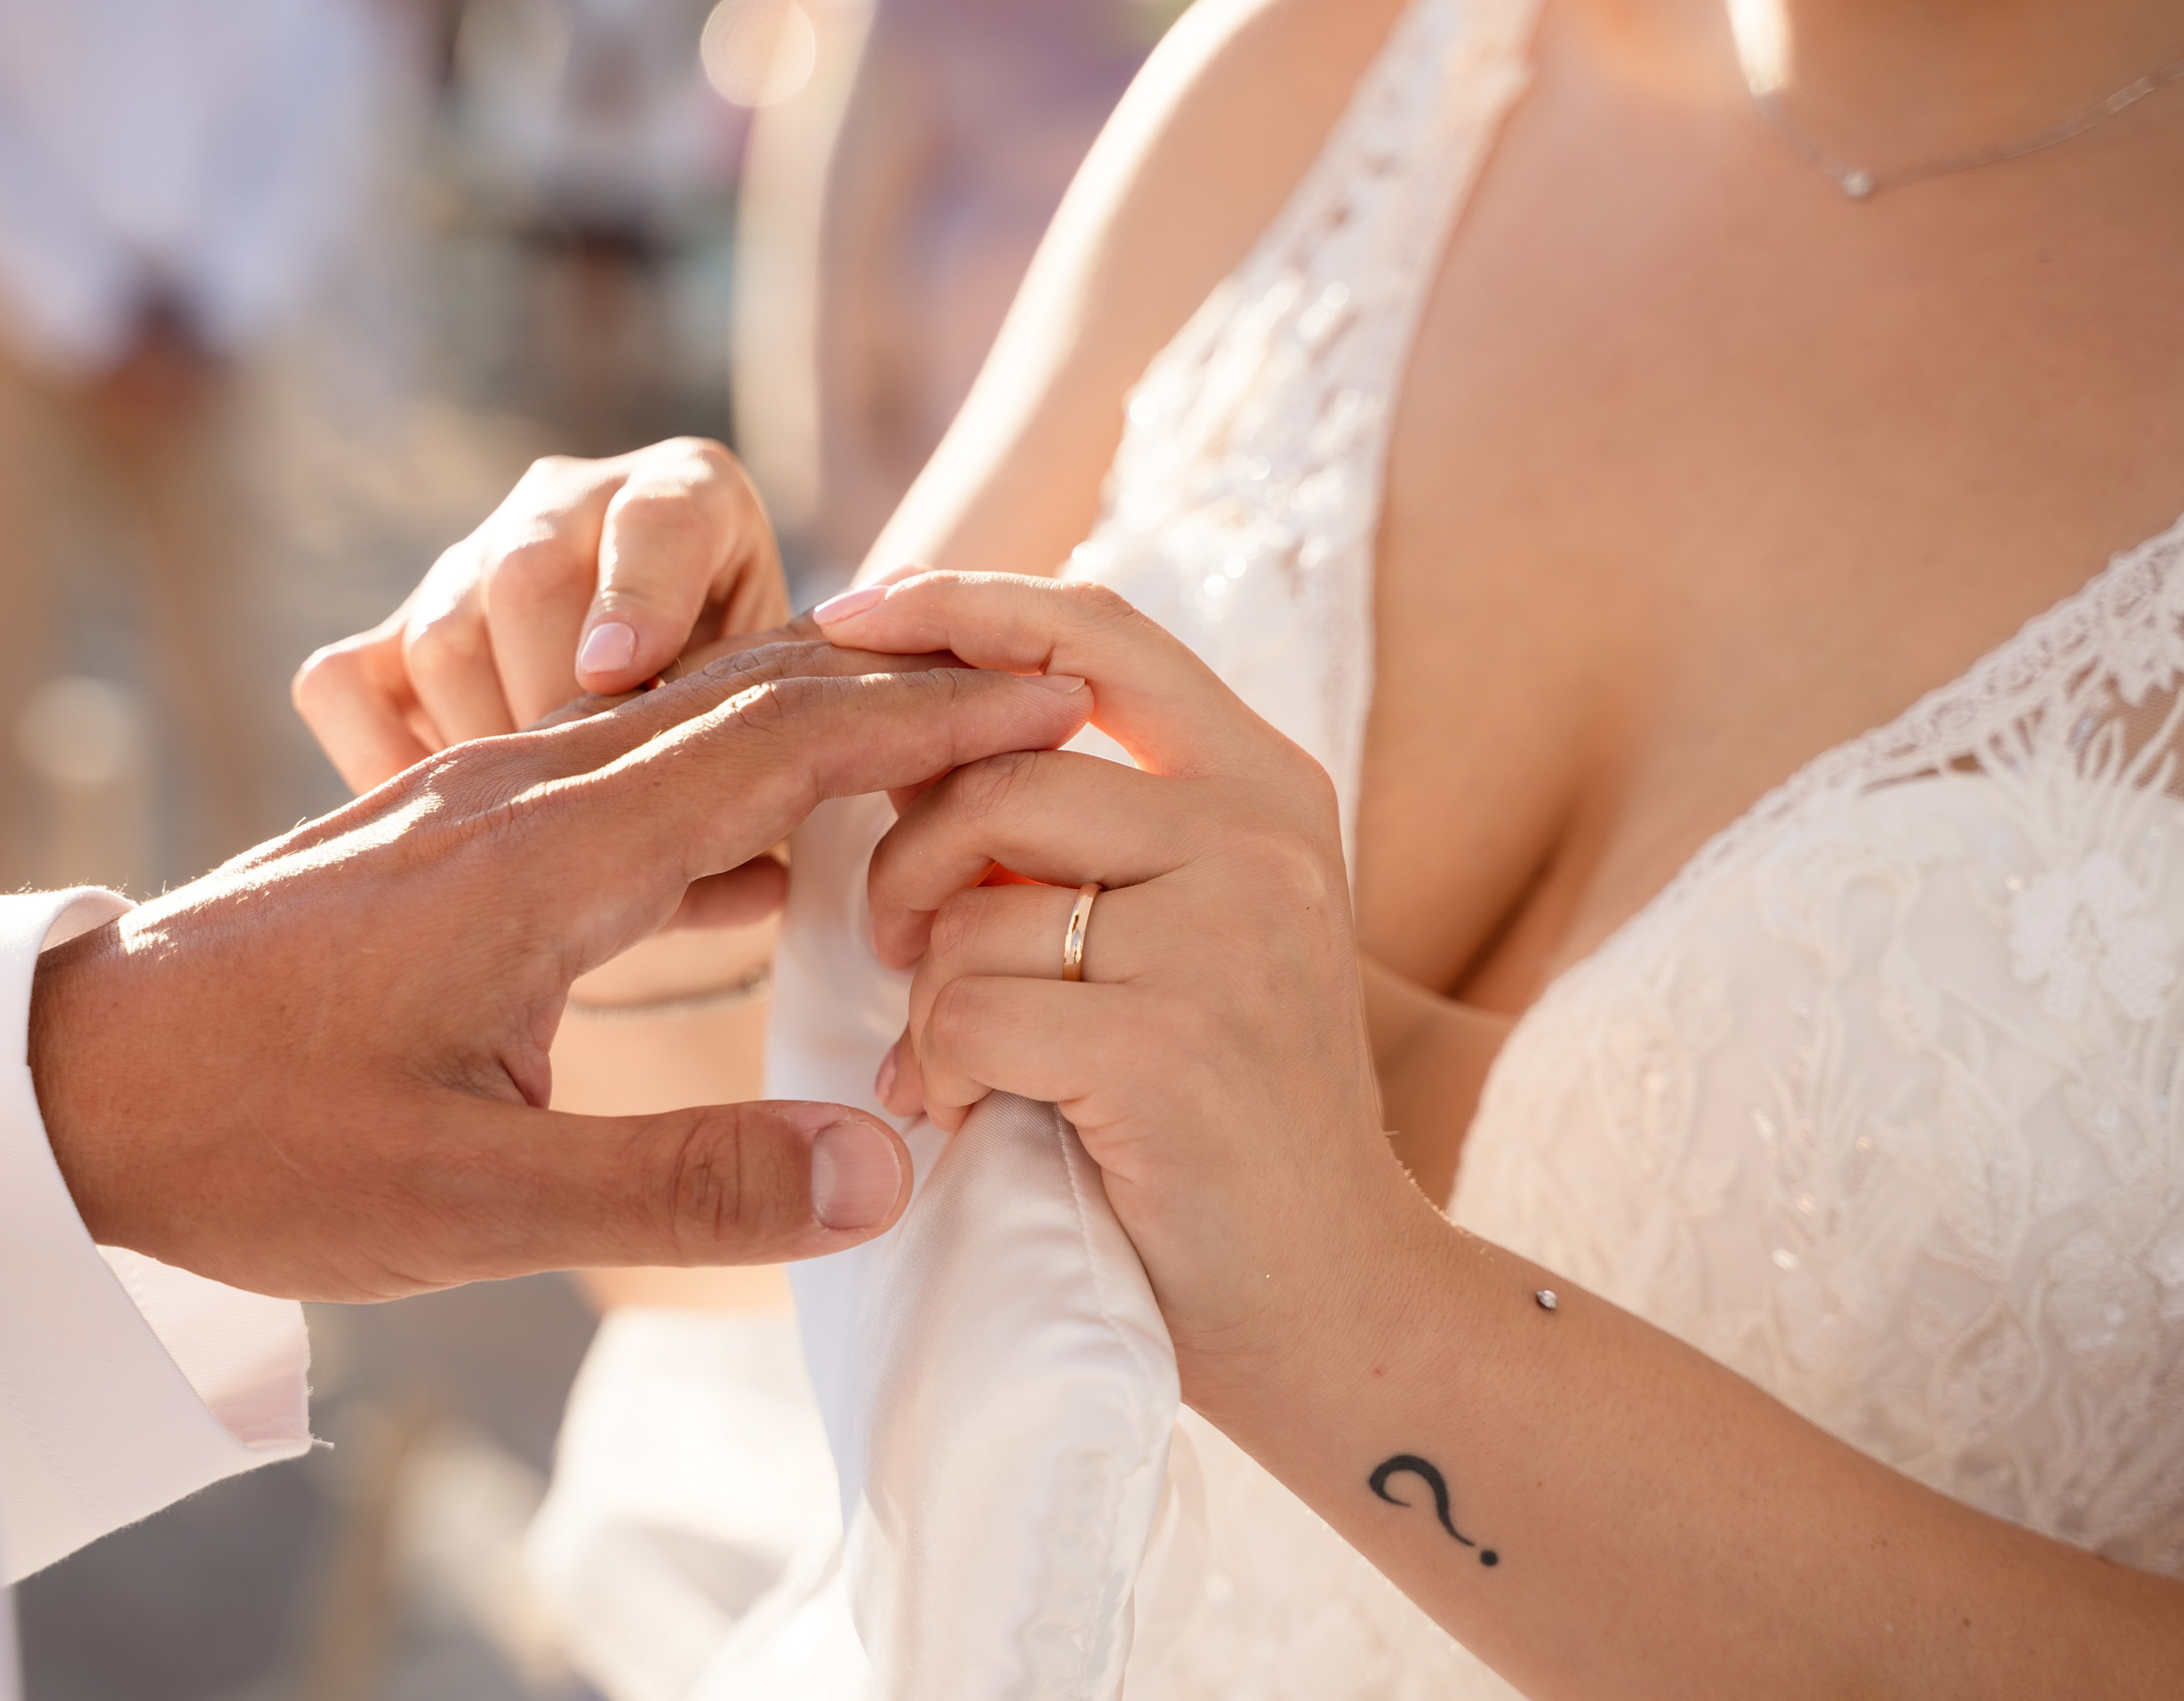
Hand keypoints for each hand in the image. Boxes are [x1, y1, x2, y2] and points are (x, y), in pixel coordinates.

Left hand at [29, 640, 1092, 1301]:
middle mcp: (525, 791)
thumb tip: (885, 1170)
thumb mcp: (470, 1199)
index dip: (933, 715)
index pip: (785, 739)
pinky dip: (731, 765)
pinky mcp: (447, 832)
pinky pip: (626, 761)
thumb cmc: (255, 1142)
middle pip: (752, 691)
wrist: (65, 1083)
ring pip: (687, 713)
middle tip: (1037, 689)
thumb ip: (684, 1181)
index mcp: (552, 855)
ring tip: (934, 736)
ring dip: (822, 710)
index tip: (1057, 698)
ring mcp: (480, 799)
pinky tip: (762, 834)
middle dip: (906, 683)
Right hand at [294, 439, 788, 791]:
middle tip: (595, 806)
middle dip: (557, 704)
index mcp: (695, 497)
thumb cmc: (747, 740)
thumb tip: (767, 888)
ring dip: (488, 749)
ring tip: (544, 834)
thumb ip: (775, 772)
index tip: (622, 676)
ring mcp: (465, 563)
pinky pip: (344, 683)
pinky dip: (384, 762)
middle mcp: (570, 505)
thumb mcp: (782, 736)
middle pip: (529, 575)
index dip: (641, 591)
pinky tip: (455, 824)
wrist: (666, 746)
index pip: (662, 516)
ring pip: (443, 638)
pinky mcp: (385, 635)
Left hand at [814, 572, 1414, 1395]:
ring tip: (951, 1058)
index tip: (852, 616)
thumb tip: (915, 731)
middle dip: (905, 855)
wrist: (1330, 1303)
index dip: (964, 607)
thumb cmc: (1213, 1116)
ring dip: (925, 988)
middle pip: (1004, 761)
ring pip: (978, 894)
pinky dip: (935, 1069)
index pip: (1097, 630)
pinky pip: (973, 1007)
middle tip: (893, 945)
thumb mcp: (1180, 932)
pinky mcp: (1178, 1042)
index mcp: (1261, 783)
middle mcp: (1264, 833)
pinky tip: (966, 1115)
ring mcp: (1233, 933)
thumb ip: (1087, 827)